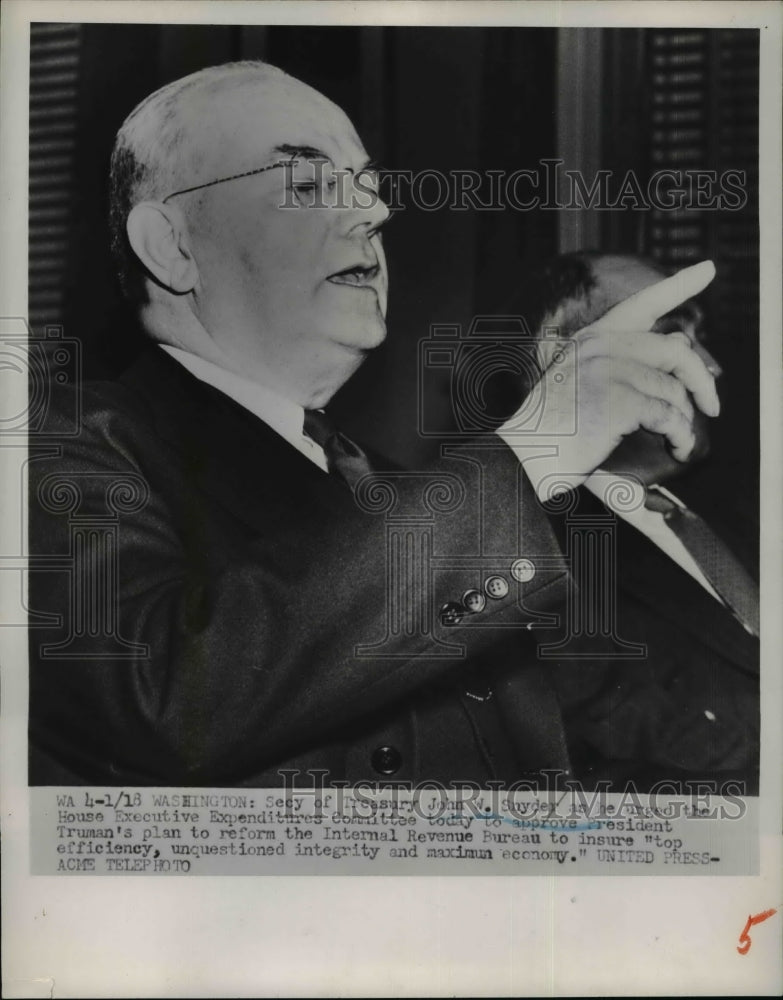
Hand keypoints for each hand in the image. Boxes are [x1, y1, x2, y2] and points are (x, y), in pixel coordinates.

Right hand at [497, 260, 719, 498]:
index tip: (707, 270)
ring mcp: (608, 371)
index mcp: (591, 340)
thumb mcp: (584, 387)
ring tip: (680, 440)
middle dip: (702, 380)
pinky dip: (680, 435)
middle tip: (712, 405)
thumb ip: (625, 365)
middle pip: (675, 350)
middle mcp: (600, 347)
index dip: (677, 286)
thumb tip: (679, 341)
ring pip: (673, 390)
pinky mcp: (617, 400)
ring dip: (684, 421)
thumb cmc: (553, 432)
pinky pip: (668, 415)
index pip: (641, 305)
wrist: (523, 457)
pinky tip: (678, 446)